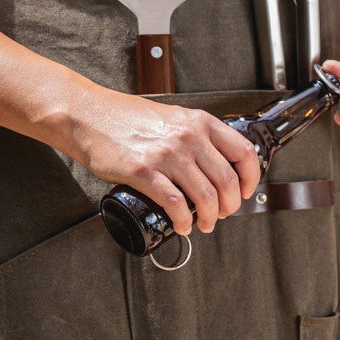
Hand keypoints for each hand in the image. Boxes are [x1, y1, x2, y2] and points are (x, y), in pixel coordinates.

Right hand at [63, 86, 261, 235]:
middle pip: (227, 181)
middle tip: (222, 214)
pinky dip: (184, 221)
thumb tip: (213, 164)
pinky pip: (175, 204)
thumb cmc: (126, 118)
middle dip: (230, 205)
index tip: (246, 192)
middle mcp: (188, 137)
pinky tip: (182, 225)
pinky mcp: (144, 171)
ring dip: (209, 218)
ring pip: (205, 196)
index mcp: (199, 122)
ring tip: (204, 224)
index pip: (243, 152)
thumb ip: (194, 136)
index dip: (251, 178)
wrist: (88, 114)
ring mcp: (167, 154)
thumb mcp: (172, 117)